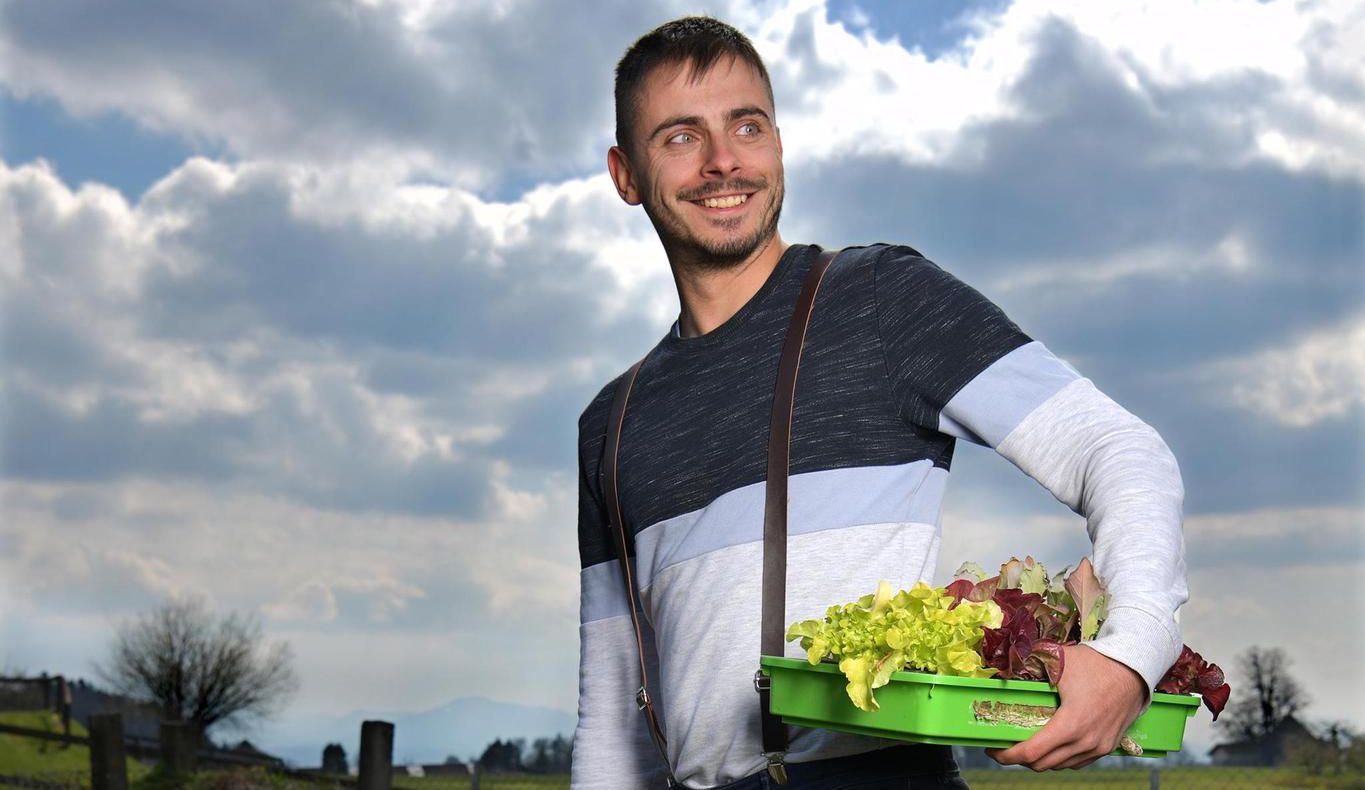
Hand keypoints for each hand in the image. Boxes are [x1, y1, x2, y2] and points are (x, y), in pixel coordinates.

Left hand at [984, 644, 1145, 770]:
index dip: (1007, 755)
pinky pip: (1076, 762)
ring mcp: (1098, 747)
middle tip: (1005, 745)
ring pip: (1060, 765)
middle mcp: (1085, 742)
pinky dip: (1059, 758)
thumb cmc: (1098, 663)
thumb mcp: (1059, 658)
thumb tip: (1007, 659)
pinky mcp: (1107, 747)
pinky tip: (1050, 745)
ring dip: (1040, 759)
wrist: (1135, 669)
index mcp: (1070, 724)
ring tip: (1026, 744)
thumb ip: (1031, 661)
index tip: (992, 749)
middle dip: (1019, 758)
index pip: (1031, 753)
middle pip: (1042, 764)